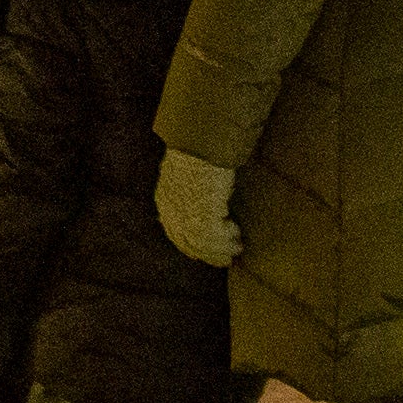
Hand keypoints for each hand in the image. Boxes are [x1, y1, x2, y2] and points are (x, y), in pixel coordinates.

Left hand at [154, 150, 242, 268]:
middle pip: (189, 243)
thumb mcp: (186, 172)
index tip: (204, 251)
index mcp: (165, 200)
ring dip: (222, 248)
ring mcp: (186, 217)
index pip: (175, 232)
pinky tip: (237, 234)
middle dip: (208, 252)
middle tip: (225, 258)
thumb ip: (188, 189)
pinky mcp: (203, 218)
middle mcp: (172, 213)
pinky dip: (227, 239)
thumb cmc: (198, 152)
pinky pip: (216, 238)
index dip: (191, 244)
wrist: (201, 145)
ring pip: (203, 244)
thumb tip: (203, 201)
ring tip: (237, 247)